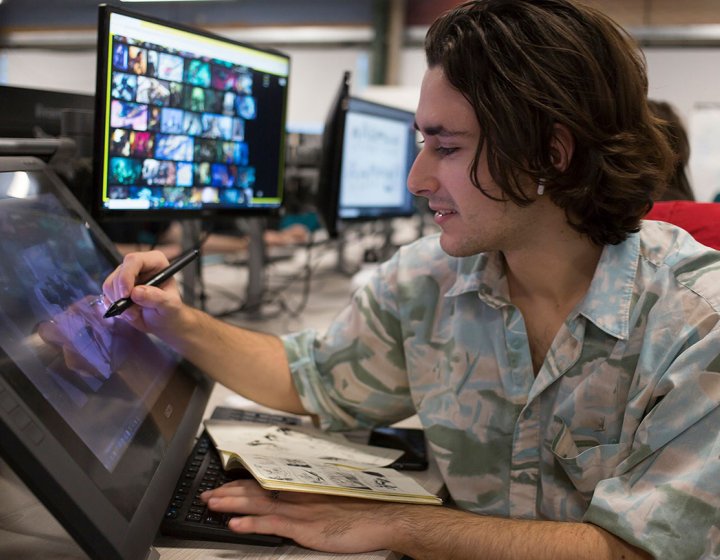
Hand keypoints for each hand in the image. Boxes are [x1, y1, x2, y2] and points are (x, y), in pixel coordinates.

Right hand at [102, 250, 184, 334]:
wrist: (162, 321)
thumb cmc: (170, 310)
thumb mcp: (169, 306)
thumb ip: (156, 298)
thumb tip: (136, 292)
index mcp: (155, 262)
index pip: (134, 260)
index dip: (126, 276)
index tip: (126, 295)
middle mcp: (138, 266)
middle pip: (119, 273)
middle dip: (121, 295)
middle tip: (132, 312)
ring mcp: (126, 276)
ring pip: (109, 285)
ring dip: (118, 304)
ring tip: (135, 313)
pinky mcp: (116, 287)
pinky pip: (106, 295)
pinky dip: (114, 307)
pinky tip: (128, 313)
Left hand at [201, 479, 407, 553]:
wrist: (384, 516)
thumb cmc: (364, 509)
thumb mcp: (335, 498)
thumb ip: (313, 498)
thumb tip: (296, 500)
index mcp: (305, 487)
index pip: (267, 481)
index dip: (242, 483)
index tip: (224, 484)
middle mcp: (299, 494)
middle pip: (256, 489)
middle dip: (228, 492)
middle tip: (207, 494)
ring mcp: (301, 510)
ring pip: (259, 503)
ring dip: (231, 503)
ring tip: (211, 504)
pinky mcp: (306, 527)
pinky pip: (272, 524)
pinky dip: (252, 523)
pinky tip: (235, 524)